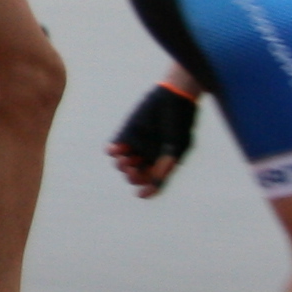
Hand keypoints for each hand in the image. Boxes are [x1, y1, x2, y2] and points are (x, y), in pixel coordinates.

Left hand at [108, 82, 200, 196]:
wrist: (173, 98)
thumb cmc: (179, 124)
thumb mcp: (176, 148)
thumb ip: (165, 166)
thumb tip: (154, 185)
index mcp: (163, 163)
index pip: (151, 182)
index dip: (145, 189)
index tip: (139, 193)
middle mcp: (149, 157)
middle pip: (135, 176)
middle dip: (131, 176)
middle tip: (131, 169)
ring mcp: (137, 146)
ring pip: (123, 164)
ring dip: (121, 165)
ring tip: (124, 159)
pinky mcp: (127, 134)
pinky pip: (115, 148)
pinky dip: (112, 151)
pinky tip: (114, 150)